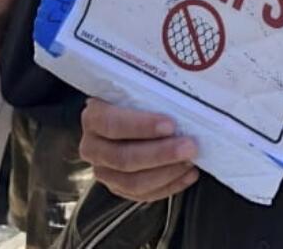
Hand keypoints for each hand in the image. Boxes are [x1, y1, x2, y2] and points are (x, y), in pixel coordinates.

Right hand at [79, 99, 199, 201]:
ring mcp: (103, 171)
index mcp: (93, 117)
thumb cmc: (133, 100)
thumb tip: (186, 88)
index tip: (170, 125)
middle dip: (161, 154)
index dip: (141, 126)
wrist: (123, 120)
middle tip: (189, 146)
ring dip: (167, 173)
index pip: (112, 124)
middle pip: (123, 157)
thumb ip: (152, 90)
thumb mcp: (135, 88)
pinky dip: (169, 186)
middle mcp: (93, 147)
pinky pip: (142, 195)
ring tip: (190, 161)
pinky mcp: (118, 187)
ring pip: (133, 182)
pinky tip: (187, 174)